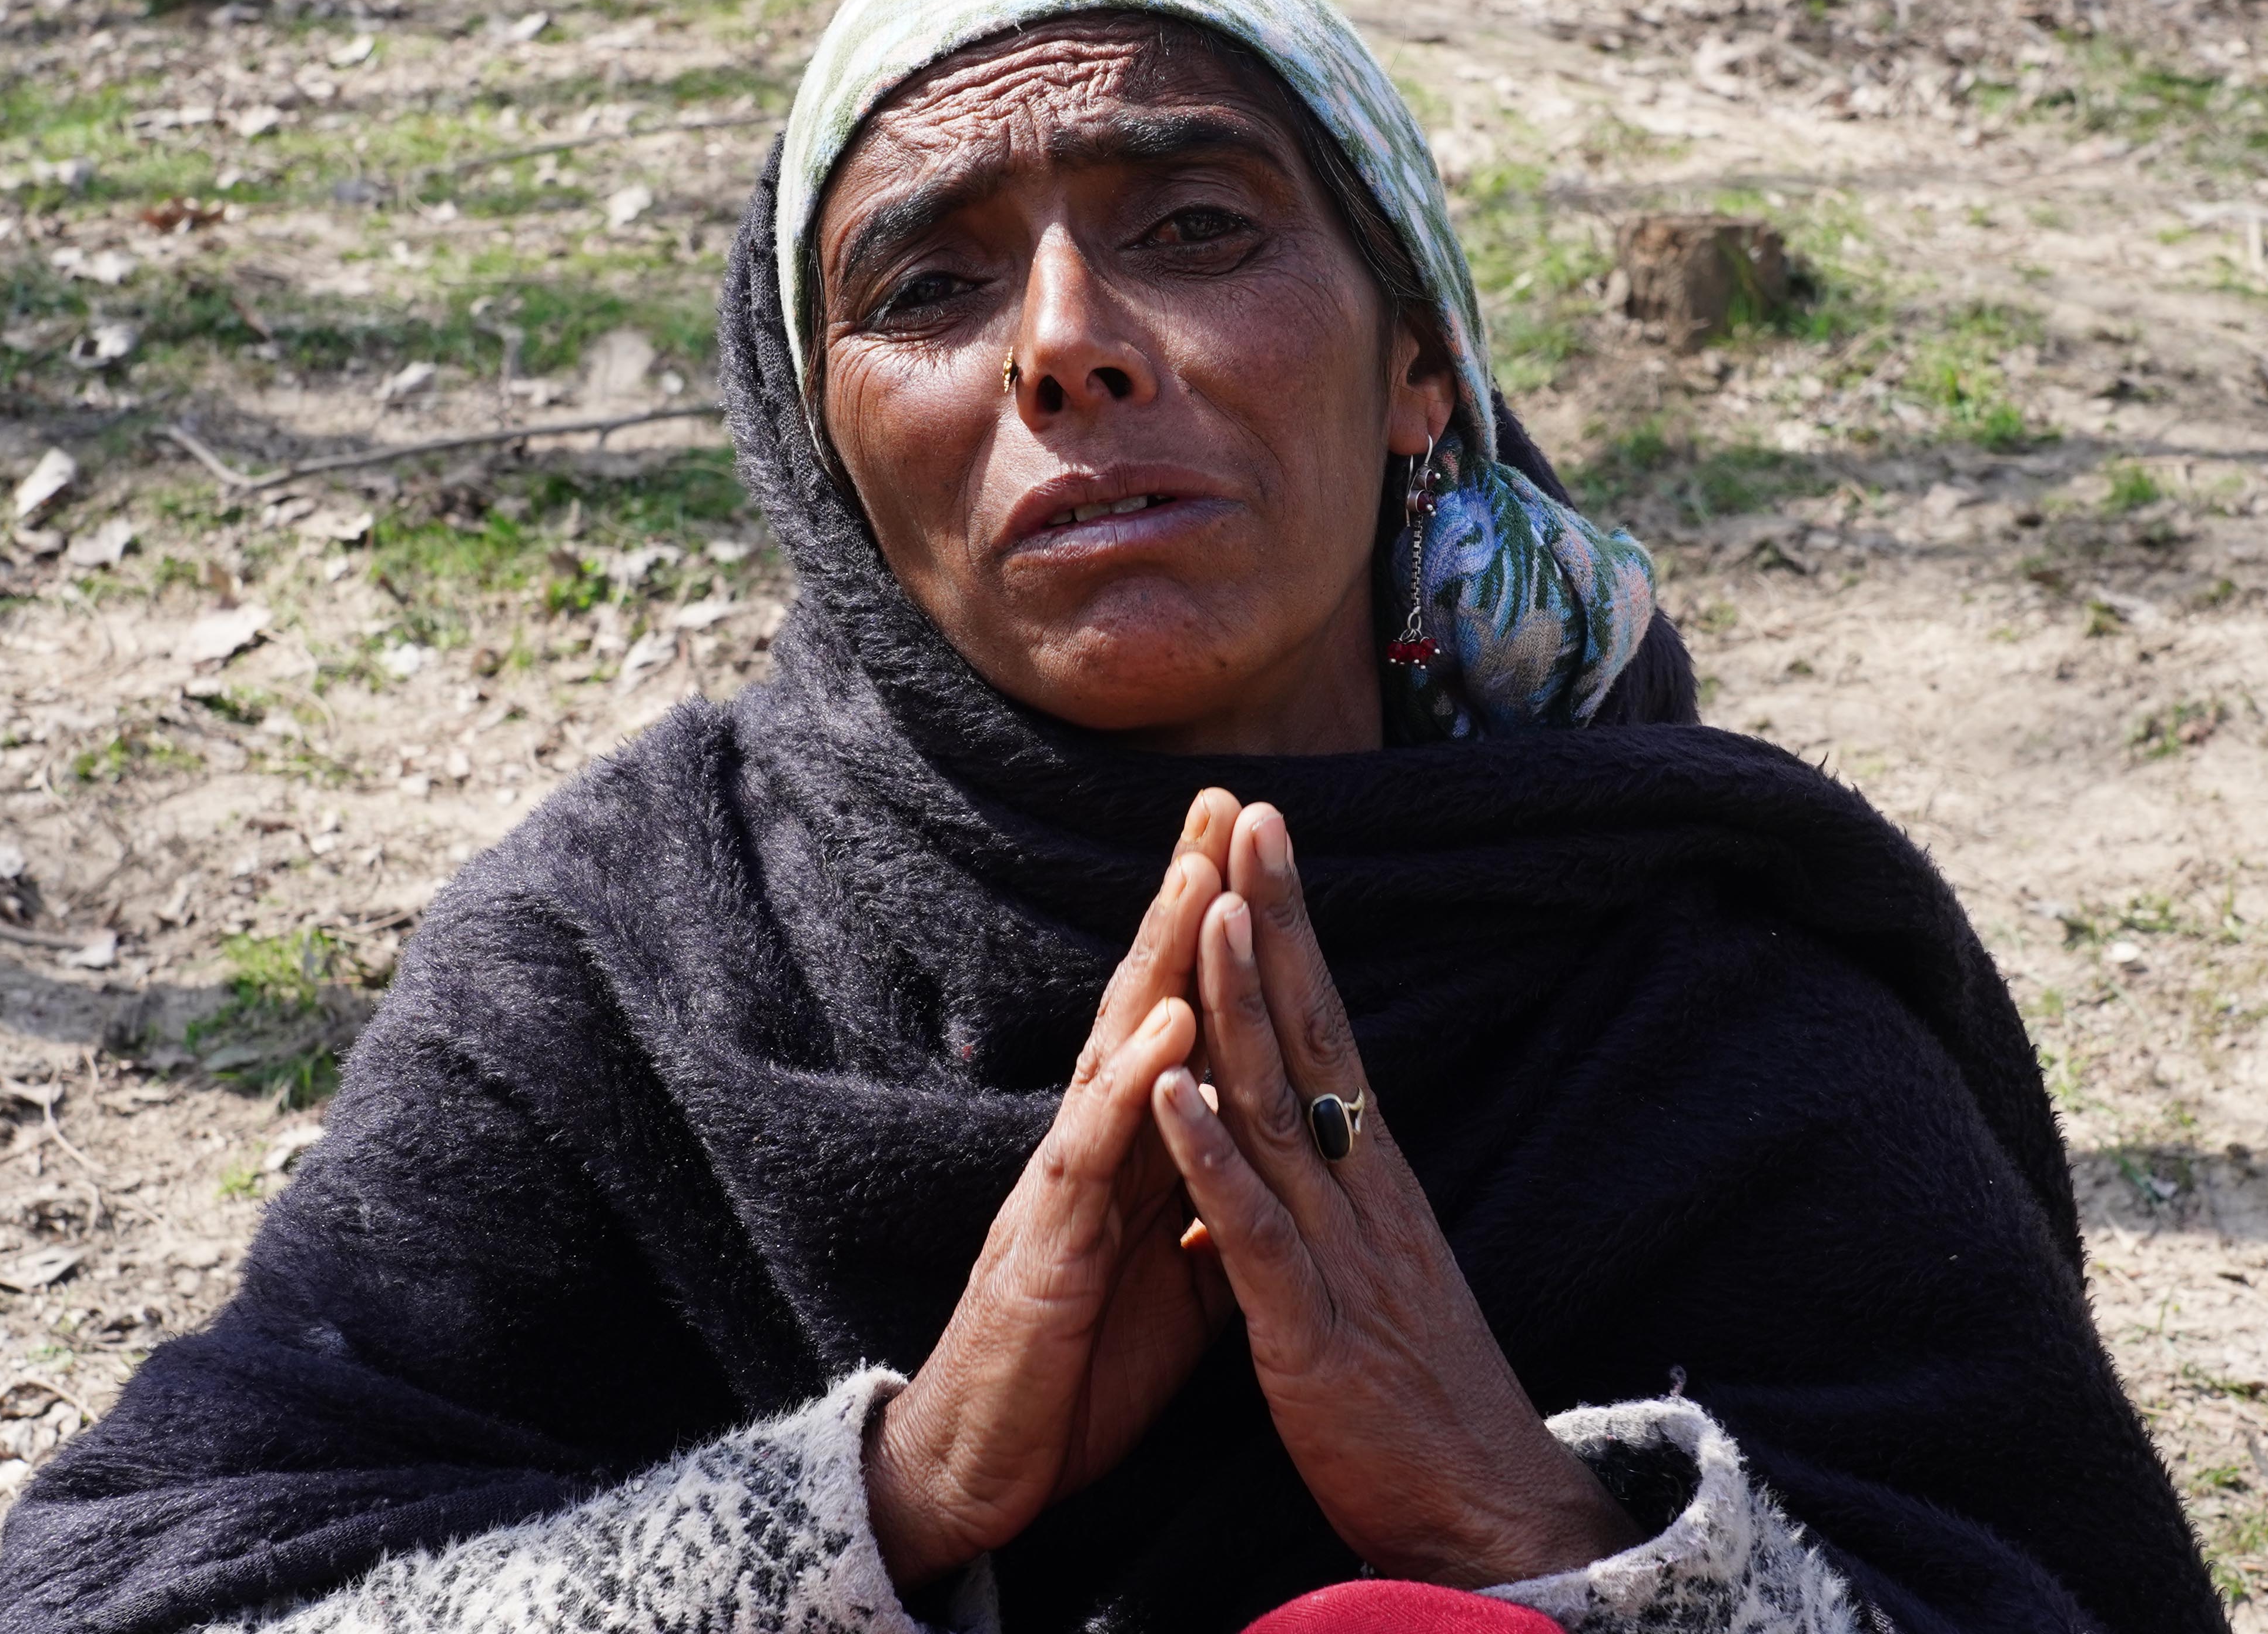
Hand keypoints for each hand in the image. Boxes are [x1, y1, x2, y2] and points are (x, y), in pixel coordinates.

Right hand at [865, 793, 1246, 1592]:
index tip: (1254, 843)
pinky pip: (1091, 1156)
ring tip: (1199, 875)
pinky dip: (1132, 1088)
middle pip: (1144, 999)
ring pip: (1113, 1051)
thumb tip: (1276, 1151)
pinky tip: (1167, 1027)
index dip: (1215, 934)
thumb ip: (1217, 1198)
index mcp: (1133, 1150)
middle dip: (1183, 900)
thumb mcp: (1178, 1273)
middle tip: (1221, 801)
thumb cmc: (1082, 1364)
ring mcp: (1062, 1187)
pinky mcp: (1045, 1249)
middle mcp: (1093, 1146)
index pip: (1179, 1016)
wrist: (991, 1467)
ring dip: (1156, 961)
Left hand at [1151, 801, 1639, 1589]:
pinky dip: (1211, 1160)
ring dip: (1241, 1008)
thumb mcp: (1367, 1274)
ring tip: (1212, 911)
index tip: (1265, 841)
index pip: (1329, 1027)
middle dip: (1275, 922)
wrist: (1482, 1511)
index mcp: (1373, 1176)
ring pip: (1281, 1110)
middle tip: (1247, 819)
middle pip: (1313, 1034)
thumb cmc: (1418, 1398)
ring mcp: (1340, 1254)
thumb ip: (1322, 1200)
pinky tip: (1174, 1094)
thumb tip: (1279, 1136)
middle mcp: (1364, 1192)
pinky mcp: (1308, 1330)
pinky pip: (1252, 1232)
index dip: (1294, 931)